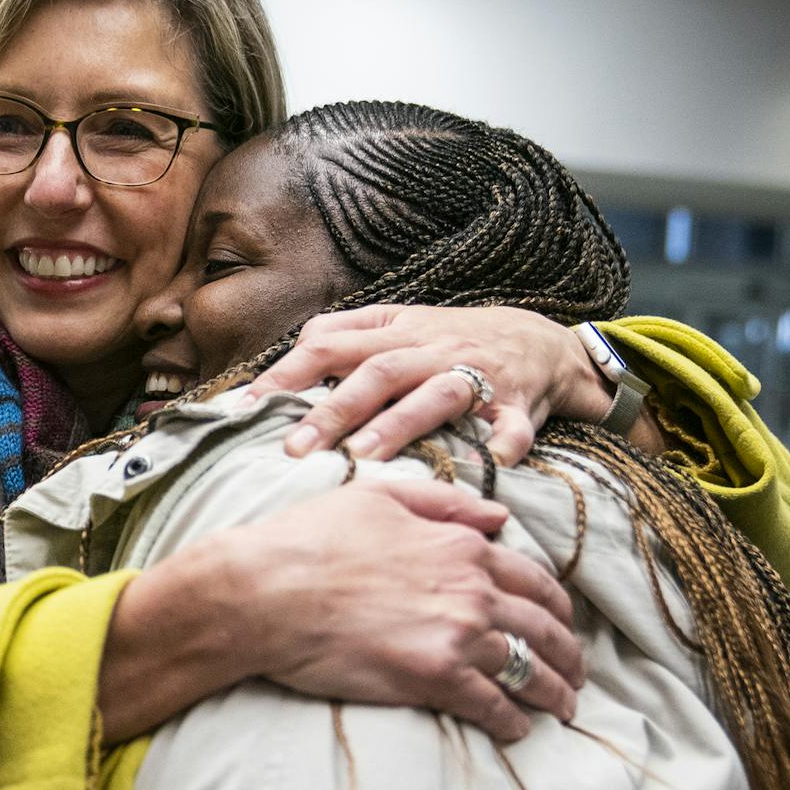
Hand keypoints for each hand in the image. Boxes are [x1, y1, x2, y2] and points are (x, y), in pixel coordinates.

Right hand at [226, 478, 582, 741]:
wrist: (265, 590)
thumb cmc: (310, 538)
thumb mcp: (379, 496)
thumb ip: (445, 504)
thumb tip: (498, 518)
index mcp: (461, 545)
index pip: (533, 579)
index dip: (555, 606)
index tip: (563, 623)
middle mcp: (472, 590)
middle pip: (544, 628)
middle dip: (569, 653)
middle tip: (578, 672)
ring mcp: (457, 636)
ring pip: (529, 670)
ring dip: (554, 692)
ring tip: (565, 707)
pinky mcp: (434, 678)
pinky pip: (493, 706)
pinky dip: (513, 720)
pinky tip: (519, 729)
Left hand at [245, 305, 612, 466]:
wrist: (542, 341)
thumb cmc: (452, 340)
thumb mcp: (397, 325)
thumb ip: (342, 336)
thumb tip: (282, 361)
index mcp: (394, 331)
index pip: (328, 345)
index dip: (287, 375)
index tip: (247, 408)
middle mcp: (430, 349)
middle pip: (375, 372)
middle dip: (333, 410)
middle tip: (294, 449)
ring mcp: (476, 374)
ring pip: (435, 394)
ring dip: (402, 425)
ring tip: (365, 457)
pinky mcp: (519, 403)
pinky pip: (514, 423)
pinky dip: (506, 441)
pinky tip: (494, 464)